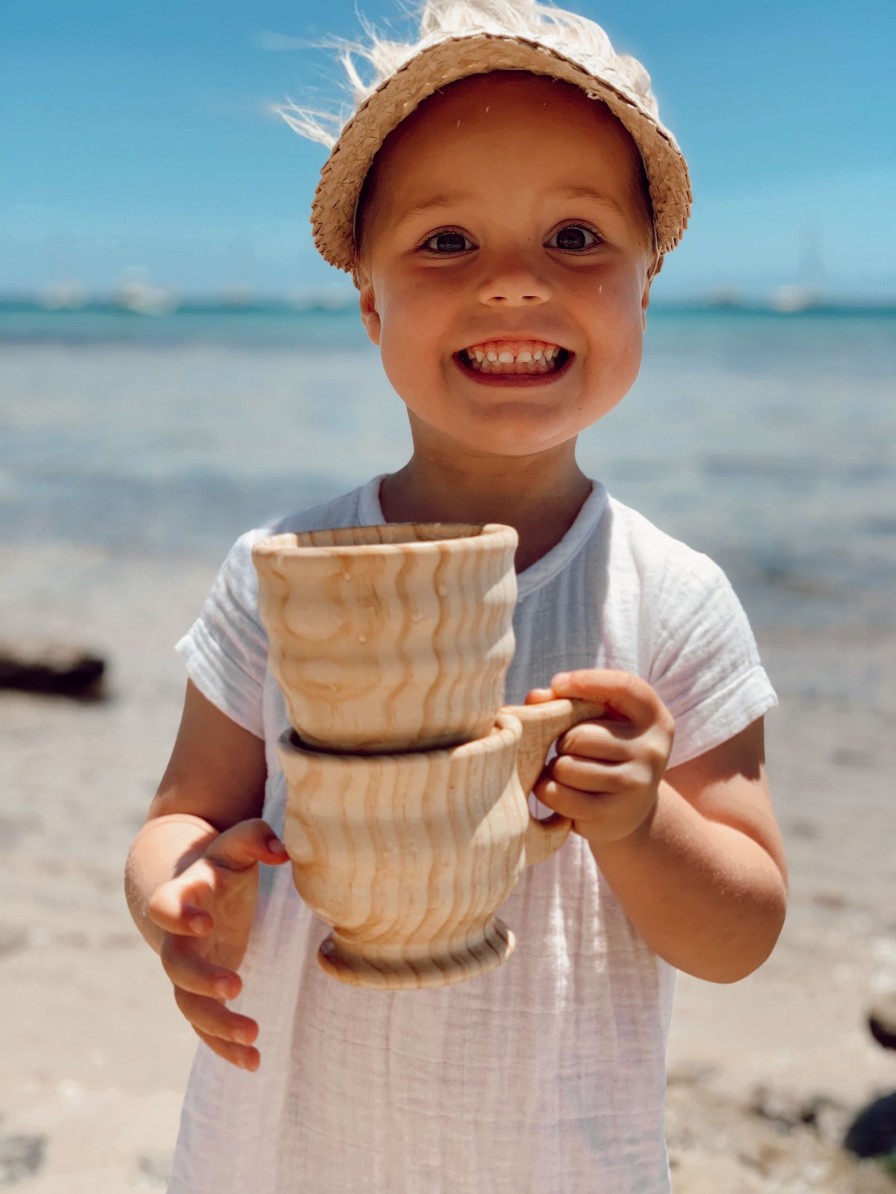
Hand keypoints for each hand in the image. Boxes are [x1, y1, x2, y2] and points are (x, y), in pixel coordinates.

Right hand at [146, 818, 288, 1069]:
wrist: (196, 888)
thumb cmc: (223, 864)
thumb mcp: (238, 845)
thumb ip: (256, 839)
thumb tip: (282, 850)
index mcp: (185, 896)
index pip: (166, 906)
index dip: (178, 915)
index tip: (206, 922)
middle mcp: (181, 939)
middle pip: (176, 966)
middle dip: (202, 980)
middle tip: (235, 986)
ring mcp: (189, 970)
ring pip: (189, 1005)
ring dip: (217, 1024)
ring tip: (254, 1036)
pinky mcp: (202, 993)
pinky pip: (205, 1027)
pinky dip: (225, 1047)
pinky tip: (253, 1063)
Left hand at [525, 669, 674, 845]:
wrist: (630, 807)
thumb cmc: (606, 750)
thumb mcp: (599, 719)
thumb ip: (567, 700)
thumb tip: (535, 697)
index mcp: (653, 718)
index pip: (624, 686)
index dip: (587, 681)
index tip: (558, 683)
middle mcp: (652, 750)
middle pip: (580, 736)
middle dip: (563, 741)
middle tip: (569, 749)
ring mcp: (636, 785)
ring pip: (566, 768)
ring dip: (554, 769)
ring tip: (567, 771)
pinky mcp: (613, 815)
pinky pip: (559, 795)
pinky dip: (548, 791)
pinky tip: (561, 790)